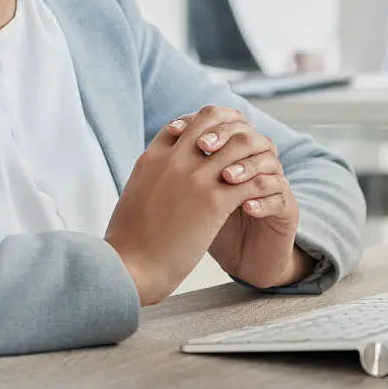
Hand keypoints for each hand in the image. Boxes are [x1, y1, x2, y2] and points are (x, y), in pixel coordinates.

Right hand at [105, 106, 292, 304]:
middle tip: (243, 150)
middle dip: (230, 132)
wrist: (128, 268)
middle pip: (211, 120)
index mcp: (152, 158)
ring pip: (237, 145)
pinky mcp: (213, 202)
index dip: (202, 129)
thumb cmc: (126, 242)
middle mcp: (174, 159)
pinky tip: (261, 198)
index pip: (183, 124)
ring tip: (258, 170)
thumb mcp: (133, 195)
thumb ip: (148, 179)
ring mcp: (194, 178)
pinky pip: (249, 180)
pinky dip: (259, 184)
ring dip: (251, 156)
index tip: (215, 144)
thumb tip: (153, 181)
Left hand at [168, 109, 311, 288]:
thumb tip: (165, 133)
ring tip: (225, 178)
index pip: (226, 123)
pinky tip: (246, 207)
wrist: (241, 262)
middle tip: (203, 147)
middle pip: (247, 135)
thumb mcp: (192, 194)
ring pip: (268, 162)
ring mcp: (274, 185)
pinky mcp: (287, 210)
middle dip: (224, 138)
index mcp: (234, 154)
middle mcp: (256, 163)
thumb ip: (185, 165)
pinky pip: (280, 196)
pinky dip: (262, 200)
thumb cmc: (211, 225)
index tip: (177, 130)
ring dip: (245, 167)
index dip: (203, 123)